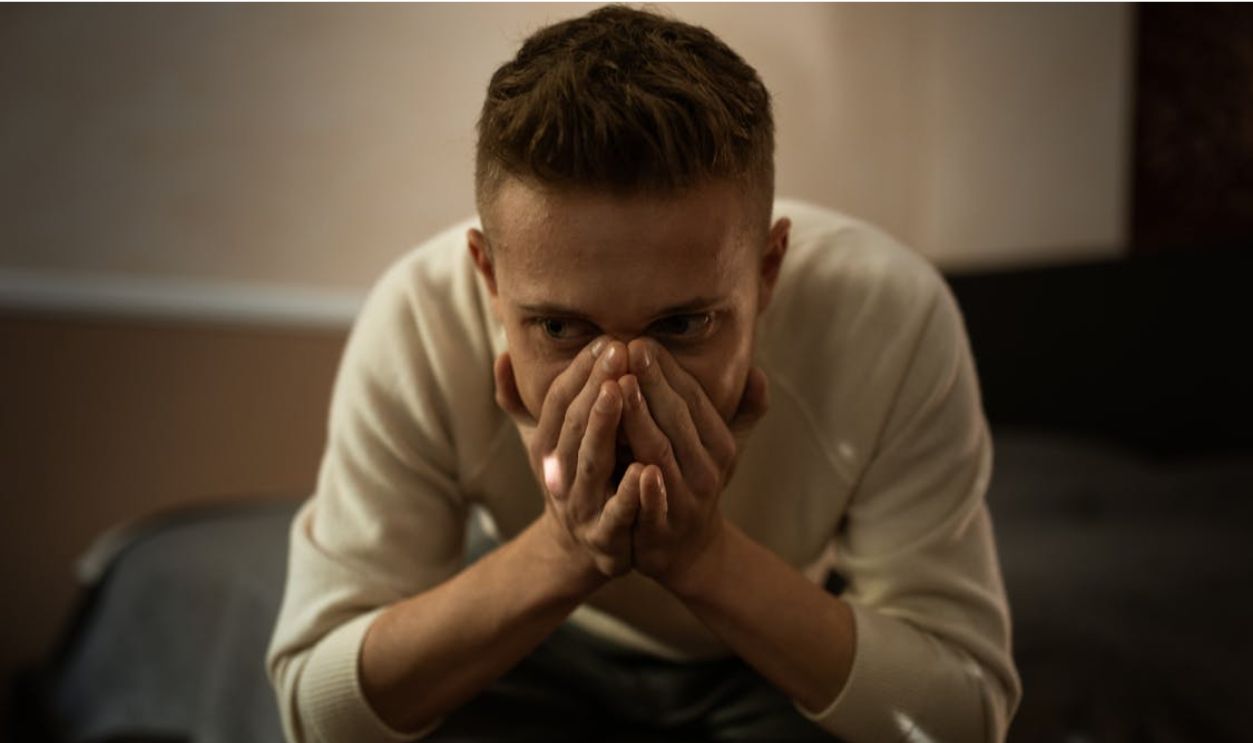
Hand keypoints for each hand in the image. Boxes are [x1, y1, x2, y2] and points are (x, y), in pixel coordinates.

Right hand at [494, 339, 642, 579]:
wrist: (580, 551)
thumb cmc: (572, 479)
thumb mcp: (545, 441)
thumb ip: (522, 402)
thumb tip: (502, 356)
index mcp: (546, 447)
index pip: (559, 401)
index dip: (578, 370)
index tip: (605, 339)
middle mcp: (558, 473)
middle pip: (573, 424)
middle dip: (594, 385)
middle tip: (618, 350)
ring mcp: (580, 505)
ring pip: (589, 462)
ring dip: (604, 425)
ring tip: (620, 390)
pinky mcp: (605, 536)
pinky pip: (617, 512)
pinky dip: (630, 493)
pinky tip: (647, 469)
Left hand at [616, 338, 768, 591]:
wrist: (688, 551)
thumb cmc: (696, 483)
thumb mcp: (722, 447)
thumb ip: (740, 410)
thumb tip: (758, 371)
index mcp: (718, 445)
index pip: (693, 399)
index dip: (669, 370)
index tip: (642, 341)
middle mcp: (707, 470)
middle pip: (676, 419)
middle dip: (651, 383)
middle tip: (626, 349)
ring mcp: (685, 500)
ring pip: (660, 453)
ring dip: (641, 420)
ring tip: (618, 387)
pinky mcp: (662, 528)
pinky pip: (655, 505)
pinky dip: (647, 488)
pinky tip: (635, 466)